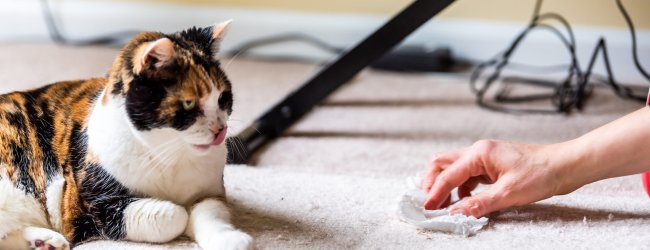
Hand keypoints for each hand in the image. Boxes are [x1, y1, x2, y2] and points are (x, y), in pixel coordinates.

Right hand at [421, 140, 573, 216]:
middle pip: (442, 163)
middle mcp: (478, 151)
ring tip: (445, 204)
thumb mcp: (508, 194)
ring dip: (446, 185)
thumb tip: (456, 213)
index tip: (427, 208)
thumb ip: (479, 204)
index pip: (447, 174)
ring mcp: (485, 157)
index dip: (435, 193)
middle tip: (430, 202)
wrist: (565, 165)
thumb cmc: (541, 173)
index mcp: (479, 154)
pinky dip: (461, 186)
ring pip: (453, 168)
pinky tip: (465, 199)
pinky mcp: (492, 164)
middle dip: (432, 182)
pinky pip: (468, 174)